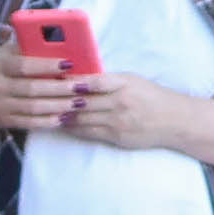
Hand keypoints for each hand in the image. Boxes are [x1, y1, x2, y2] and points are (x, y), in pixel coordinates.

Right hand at [0, 42, 79, 136]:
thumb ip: (22, 49)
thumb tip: (54, 41)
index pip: (24, 65)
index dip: (47, 65)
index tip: (70, 64)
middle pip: (33, 89)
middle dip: (61, 88)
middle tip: (83, 87)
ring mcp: (0, 106)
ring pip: (34, 108)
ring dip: (60, 106)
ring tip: (80, 103)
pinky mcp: (4, 122)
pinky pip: (30, 123)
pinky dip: (48, 121)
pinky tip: (65, 117)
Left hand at [53, 68, 205, 155]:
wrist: (173, 121)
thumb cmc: (151, 96)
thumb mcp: (132, 81)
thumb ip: (108, 80)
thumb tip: (79, 77)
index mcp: (124, 83)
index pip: (93, 81)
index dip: (72, 80)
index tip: (55, 77)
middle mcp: (120, 102)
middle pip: (83, 101)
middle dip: (60, 98)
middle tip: (39, 94)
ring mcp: (117, 122)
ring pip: (82, 118)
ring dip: (62, 114)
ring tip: (44, 109)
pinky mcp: (116, 137)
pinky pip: (89, 132)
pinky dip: (73, 127)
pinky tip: (61, 123)